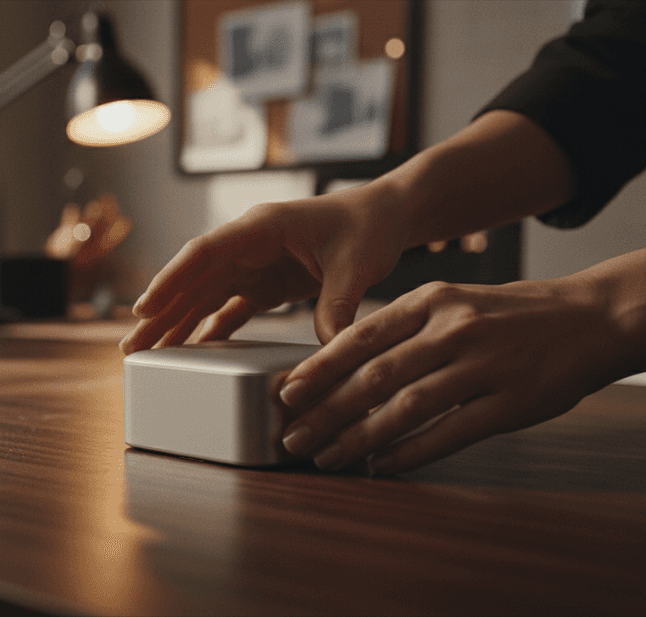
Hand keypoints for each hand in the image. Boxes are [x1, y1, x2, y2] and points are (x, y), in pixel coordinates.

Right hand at [120, 184, 409, 353]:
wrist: (387, 215)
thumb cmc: (369, 225)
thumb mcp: (357, 264)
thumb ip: (339, 304)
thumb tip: (330, 349)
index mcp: (262, 227)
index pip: (204, 253)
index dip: (171, 280)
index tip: (145, 309)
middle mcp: (249, 244)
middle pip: (193, 280)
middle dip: (161, 314)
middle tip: (132, 347)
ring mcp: (254, 264)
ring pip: (205, 296)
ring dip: (177, 324)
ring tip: (149, 354)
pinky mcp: (266, 283)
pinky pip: (230, 307)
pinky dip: (212, 329)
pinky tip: (193, 351)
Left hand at [278, 273, 640, 473]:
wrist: (590, 317)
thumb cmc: (508, 314)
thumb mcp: (451, 302)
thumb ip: (401, 328)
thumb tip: (338, 364)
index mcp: (431, 300)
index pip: (361, 336)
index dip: (319, 368)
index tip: (287, 392)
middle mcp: (453, 330)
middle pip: (374, 376)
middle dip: (326, 411)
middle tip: (293, 436)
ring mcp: (483, 366)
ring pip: (405, 407)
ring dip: (359, 437)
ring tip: (328, 456)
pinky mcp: (510, 403)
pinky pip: (449, 433)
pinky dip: (409, 452)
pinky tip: (382, 465)